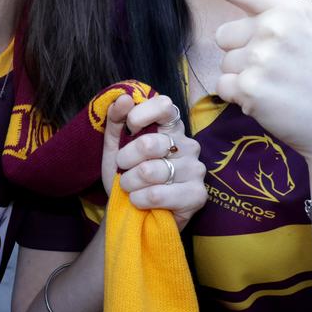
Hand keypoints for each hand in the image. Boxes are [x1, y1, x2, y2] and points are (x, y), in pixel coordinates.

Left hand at [101, 94, 205, 229]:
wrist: (131, 214)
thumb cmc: (126, 176)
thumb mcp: (114, 145)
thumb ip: (116, 119)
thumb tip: (125, 98)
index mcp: (171, 128)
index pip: (165, 105)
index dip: (141, 115)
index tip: (129, 128)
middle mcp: (188, 144)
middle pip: (150, 143)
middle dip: (125, 159)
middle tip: (123, 169)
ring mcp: (196, 169)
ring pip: (150, 171)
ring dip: (129, 183)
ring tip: (129, 188)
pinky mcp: (198, 195)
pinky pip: (158, 194)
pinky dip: (139, 199)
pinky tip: (139, 202)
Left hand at [155, 0, 311, 160]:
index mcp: (286, 6)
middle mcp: (272, 27)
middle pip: (223, 36)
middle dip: (244, 54)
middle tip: (282, 69)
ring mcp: (260, 58)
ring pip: (224, 64)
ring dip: (244, 79)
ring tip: (281, 86)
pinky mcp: (250, 88)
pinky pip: (224, 88)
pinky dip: (242, 99)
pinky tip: (273, 103)